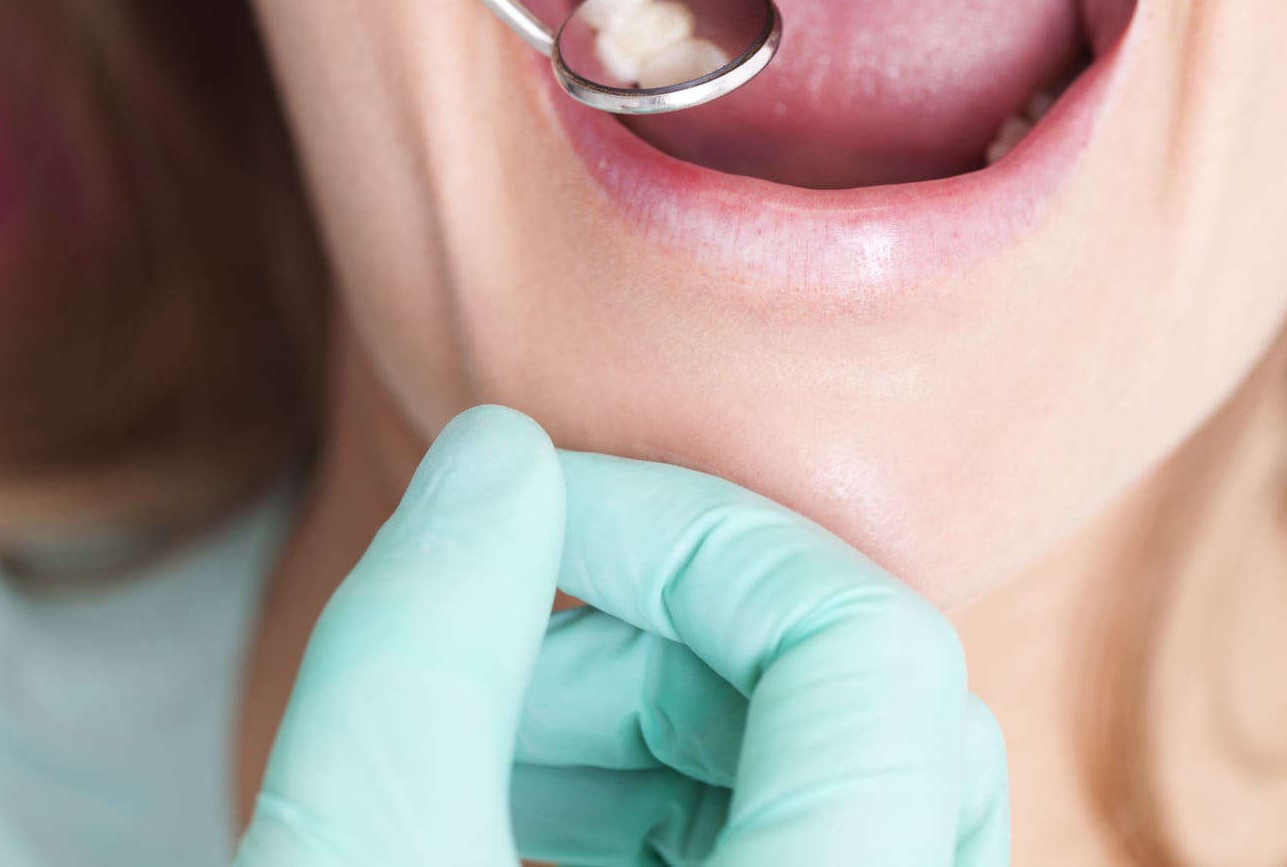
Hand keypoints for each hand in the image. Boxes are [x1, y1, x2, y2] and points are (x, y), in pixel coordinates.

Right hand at [232, 404, 1010, 866]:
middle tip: (488, 655)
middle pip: (866, 697)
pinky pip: (808, 850)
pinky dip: (676, 806)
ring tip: (485, 753)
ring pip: (842, 778)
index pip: (866, 643)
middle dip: (661, 628)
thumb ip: (420, 648)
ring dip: (662, 715)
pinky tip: (523, 828)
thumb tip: (496, 459)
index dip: (686, 536)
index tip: (522, 529)